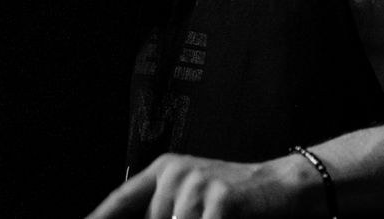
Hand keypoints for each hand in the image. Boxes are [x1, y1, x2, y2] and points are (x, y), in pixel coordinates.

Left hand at [84, 152, 320, 218]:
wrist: (284, 188)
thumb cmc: (235, 201)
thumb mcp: (193, 199)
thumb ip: (166, 211)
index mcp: (165, 170)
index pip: (122, 199)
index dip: (99, 217)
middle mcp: (176, 173)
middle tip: (202, 217)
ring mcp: (197, 184)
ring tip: (216, 218)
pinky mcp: (220, 200)